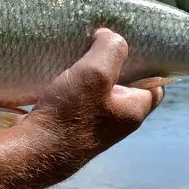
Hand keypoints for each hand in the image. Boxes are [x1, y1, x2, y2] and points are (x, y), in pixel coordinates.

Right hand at [20, 28, 163, 160]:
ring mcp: (93, 125)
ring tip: (75, 56)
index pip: (154, 85)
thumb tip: (108, 36)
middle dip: (113, 64)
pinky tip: (58, 75)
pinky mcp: (70, 126)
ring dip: (88, 74)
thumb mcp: (96, 72)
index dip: (148, 64)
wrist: (34, 151)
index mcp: (133, 111)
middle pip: (124, 85)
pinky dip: (71, 86)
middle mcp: (117, 121)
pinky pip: (78, 100)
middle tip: (98, 44)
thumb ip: (110, 48)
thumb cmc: (70, 115)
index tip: (132, 46)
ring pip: (98, 91)